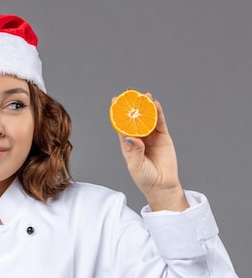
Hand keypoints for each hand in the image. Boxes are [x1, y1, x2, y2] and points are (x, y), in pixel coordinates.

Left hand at [116, 93, 188, 210]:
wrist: (162, 185)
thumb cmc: (145, 178)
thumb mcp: (135, 165)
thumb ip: (134, 151)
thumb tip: (132, 137)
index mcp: (127, 144)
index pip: (121, 125)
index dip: (118, 113)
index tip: (114, 100)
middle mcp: (139, 138)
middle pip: (134, 118)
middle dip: (132, 106)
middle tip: (129, 92)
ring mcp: (151, 137)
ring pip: (147, 118)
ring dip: (146, 106)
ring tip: (144, 94)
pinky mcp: (163, 137)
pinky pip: (160, 123)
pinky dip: (158, 113)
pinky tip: (155, 104)